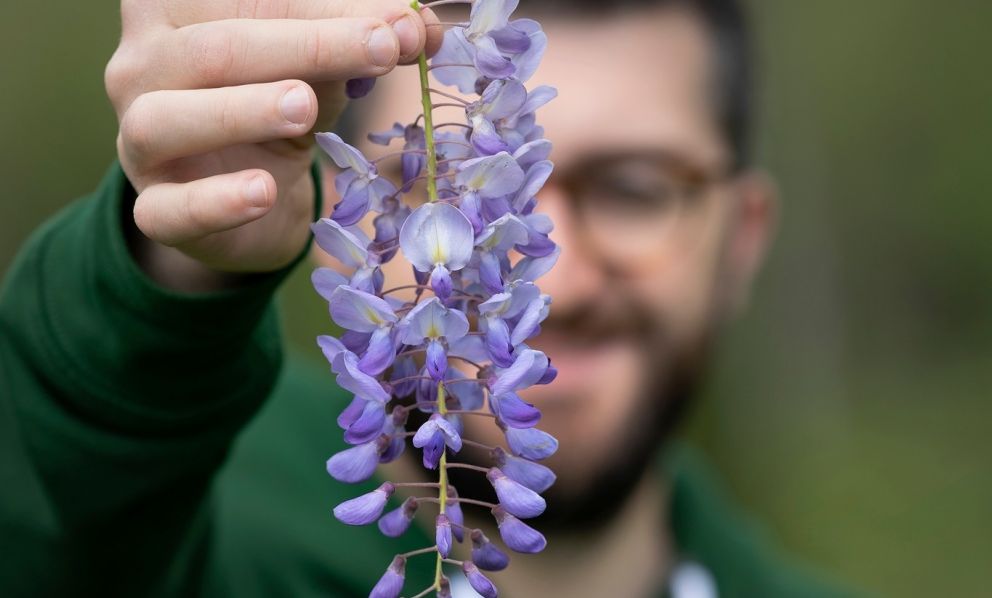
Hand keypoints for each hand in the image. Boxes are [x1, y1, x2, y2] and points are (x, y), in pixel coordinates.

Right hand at [105, 0, 440, 290]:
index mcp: (176, 12)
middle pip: (216, 48)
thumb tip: (421, 28)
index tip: (402, 23)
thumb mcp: (321, 68)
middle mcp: (142, 67)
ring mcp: (139, 142)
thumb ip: (361, 42)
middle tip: (381, 49)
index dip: (327, 10)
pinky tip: (263, 192)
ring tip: (304, 106)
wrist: (251, 198)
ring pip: (168, 119)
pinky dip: (215, 201)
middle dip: (307, 46)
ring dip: (242, 110)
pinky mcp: (156, 209)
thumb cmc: (277, 107)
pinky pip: (169, 208)